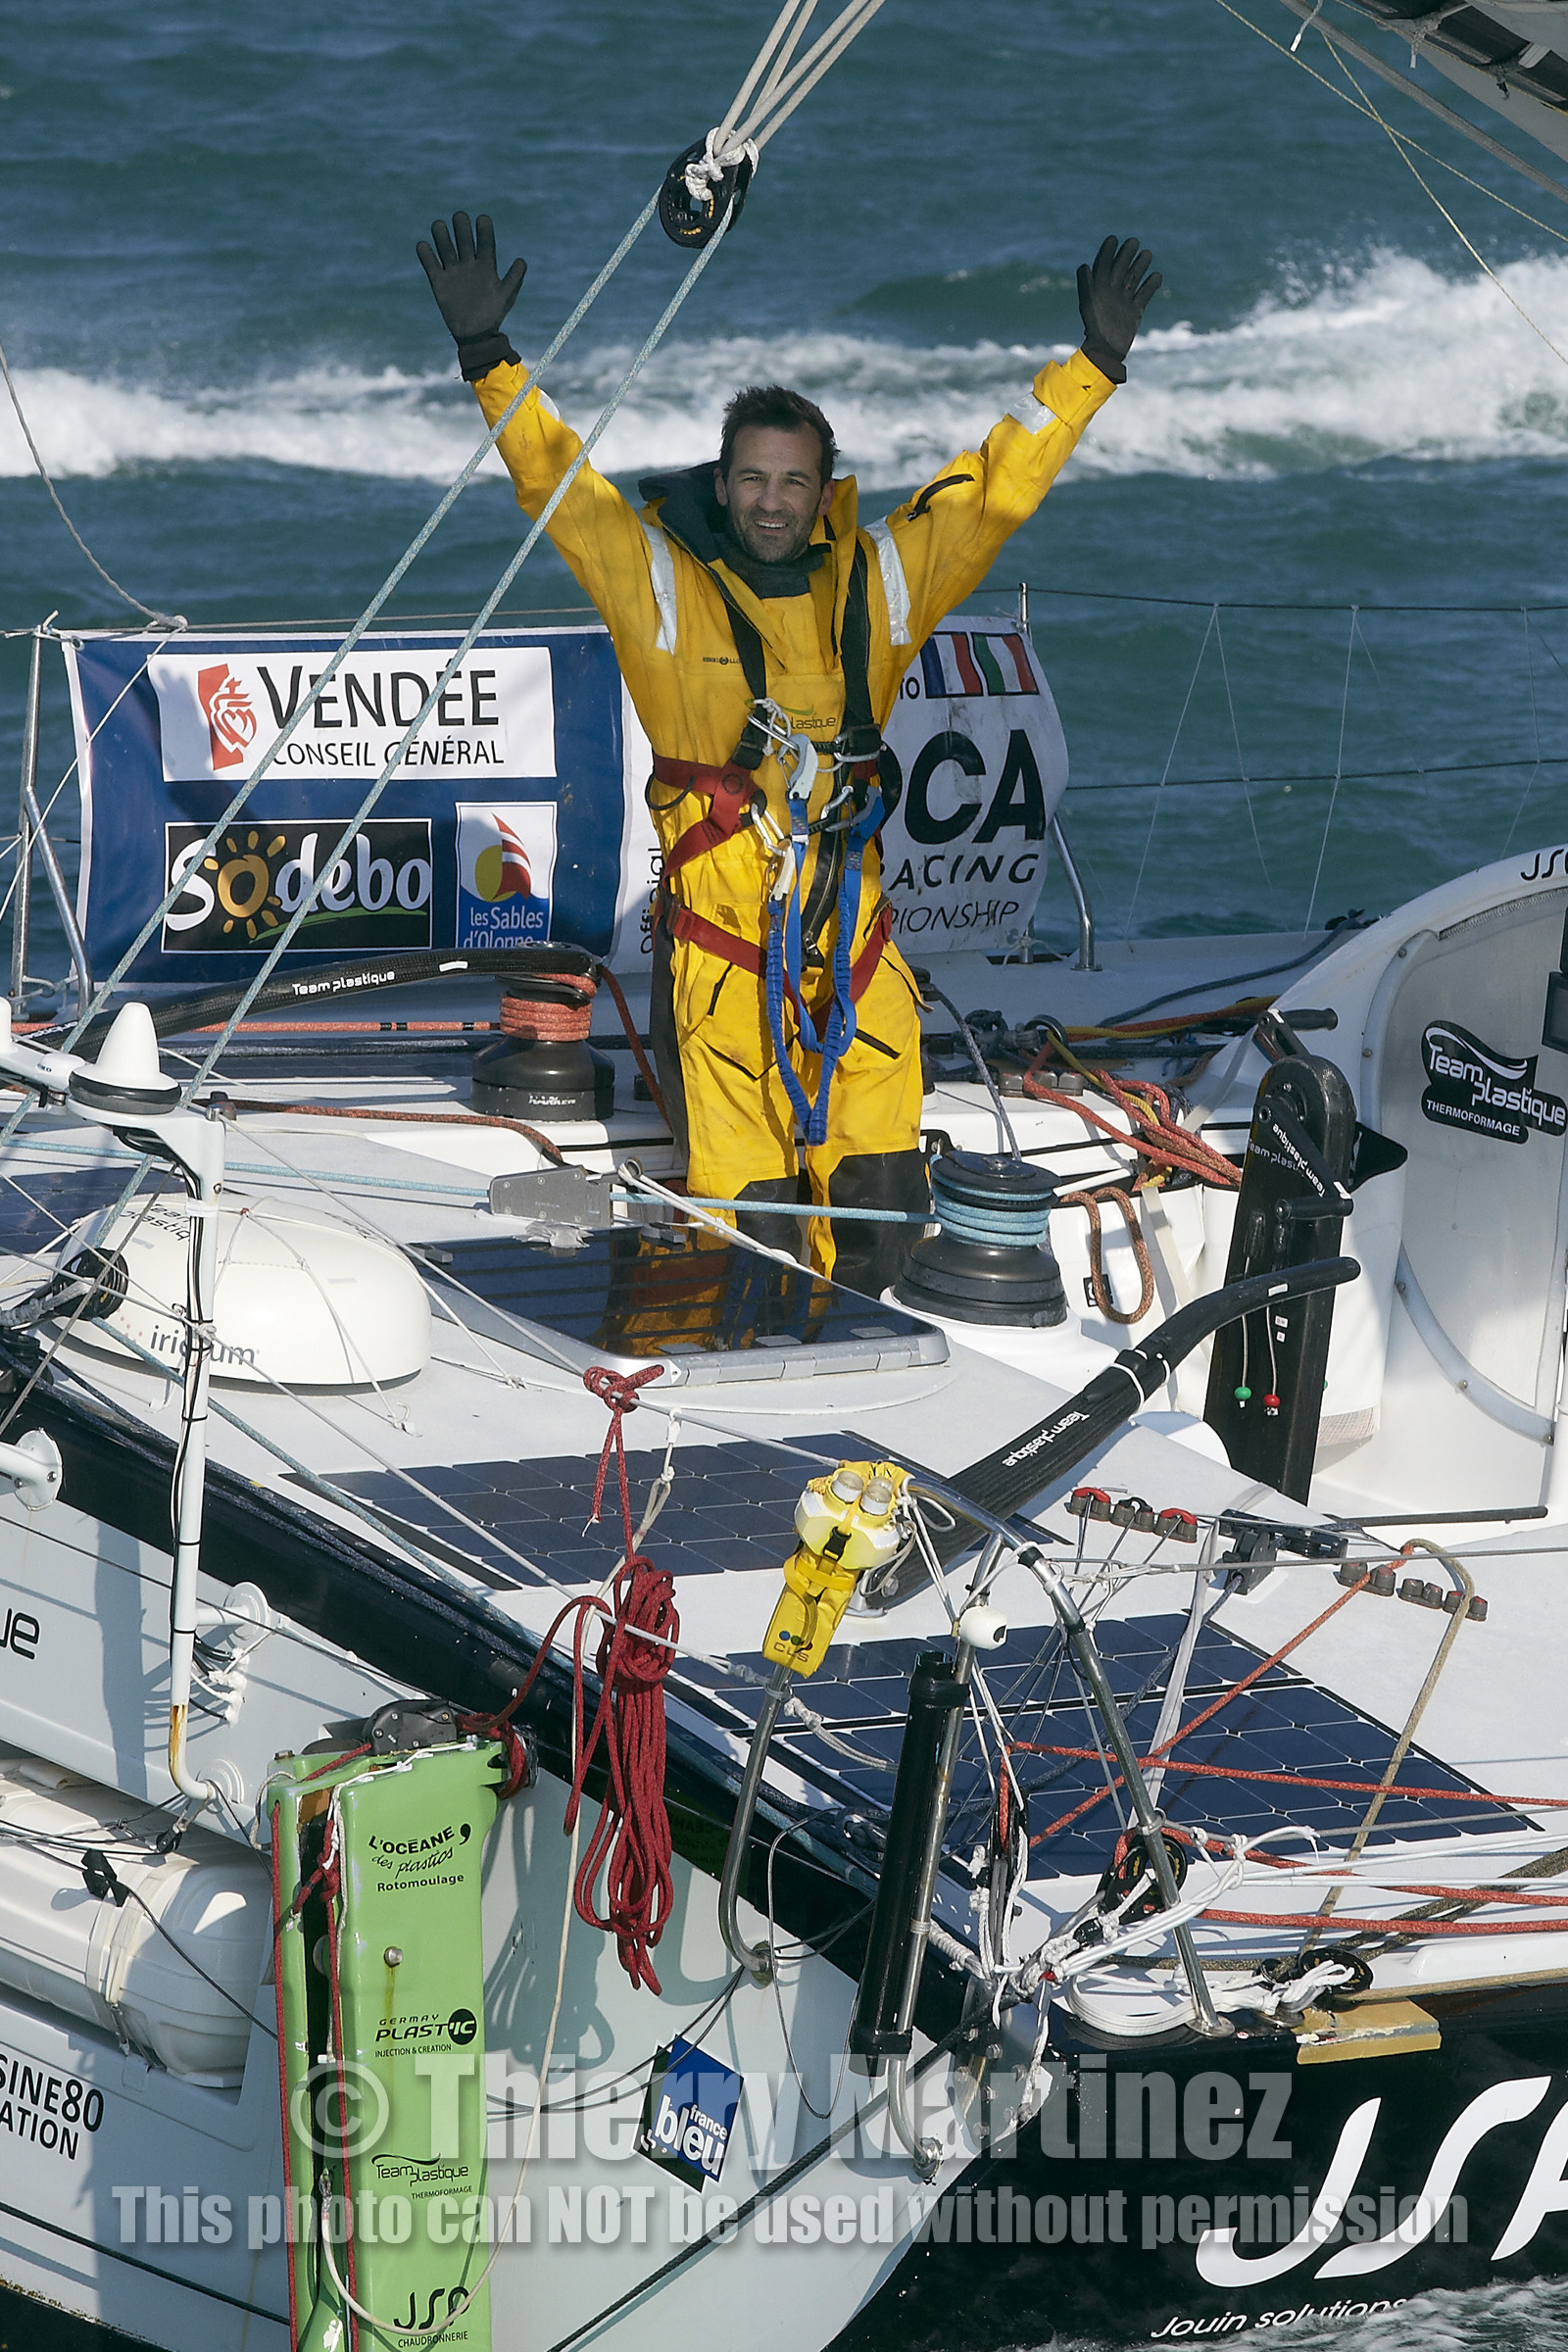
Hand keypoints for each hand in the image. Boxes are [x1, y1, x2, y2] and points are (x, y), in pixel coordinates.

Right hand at [416, 212, 525, 373]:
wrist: (475, 335)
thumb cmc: (493, 315)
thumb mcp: (506, 296)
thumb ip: (514, 278)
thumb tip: (521, 260)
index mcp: (486, 266)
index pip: (485, 242)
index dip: (484, 230)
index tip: (482, 219)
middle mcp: (469, 265)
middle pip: (464, 239)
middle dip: (461, 227)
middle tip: (460, 218)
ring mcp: (453, 272)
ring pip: (445, 247)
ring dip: (441, 235)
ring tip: (439, 225)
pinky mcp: (439, 281)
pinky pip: (430, 264)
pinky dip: (425, 254)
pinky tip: (423, 246)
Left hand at [1076, 236, 1160, 380]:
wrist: (1106, 350)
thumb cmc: (1095, 327)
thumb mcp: (1088, 304)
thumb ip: (1086, 285)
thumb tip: (1084, 266)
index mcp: (1099, 289)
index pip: (1103, 265)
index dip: (1107, 251)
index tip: (1113, 238)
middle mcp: (1112, 292)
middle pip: (1120, 268)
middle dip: (1126, 254)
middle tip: (1133, 242)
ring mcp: (1124, 301)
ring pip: (1133, 279)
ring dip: (1140, 266)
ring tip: (1147, 253)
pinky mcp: (1135, 312)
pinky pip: (1144, 295)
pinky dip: (1151, 286)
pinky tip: (1157, 276)